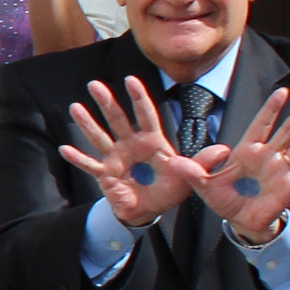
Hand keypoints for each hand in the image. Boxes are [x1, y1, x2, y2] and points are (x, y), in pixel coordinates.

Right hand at [58, 77, 207, 223]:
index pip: (146, 115)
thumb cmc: (169, 188)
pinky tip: (65, 149)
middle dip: (107, 102)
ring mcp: (116, 158)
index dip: (139, 98)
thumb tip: (224, 149)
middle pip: (118, 120)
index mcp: (152, 141)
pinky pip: (90, 165)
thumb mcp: (190, 176)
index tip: (131, 80)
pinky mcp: (105, 175)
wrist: (151, 210)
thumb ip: (203, 162)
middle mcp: (131, 145)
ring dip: (87, 123)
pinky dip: (78, 158)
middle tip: (95, 85)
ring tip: (75, 108)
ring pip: (100, 137)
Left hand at [190, 89, 289, 245]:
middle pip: (286, 131)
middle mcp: (268, 157)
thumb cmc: (224, 198)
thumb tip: (171, 163)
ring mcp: (280, 172)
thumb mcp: (203, 185)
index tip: (283, 92)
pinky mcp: (288, 189)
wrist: (238, 220)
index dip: (271, 109)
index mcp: (248, 151)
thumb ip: (192, 172)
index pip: (261, 124)